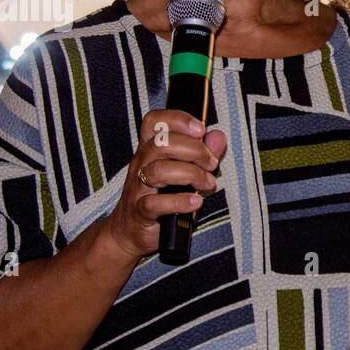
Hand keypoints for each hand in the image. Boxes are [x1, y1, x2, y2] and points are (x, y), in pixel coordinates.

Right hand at [101, 109, 227, 260]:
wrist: (130, 231)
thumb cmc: (160, 197)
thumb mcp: (183, 171)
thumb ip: (201, 152)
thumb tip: (218, 136)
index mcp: (149, 149)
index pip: (154, 122)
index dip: (177, 119)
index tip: (200, 129)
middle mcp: (141, 164)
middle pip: (161, 144)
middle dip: (194, 150)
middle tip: (211, 164)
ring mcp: (138, 188)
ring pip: (159, 171)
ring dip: (191, 175)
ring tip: (208, 184)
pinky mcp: (140, 212)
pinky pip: (154, 204)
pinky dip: (179, 202)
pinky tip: (195, 202)